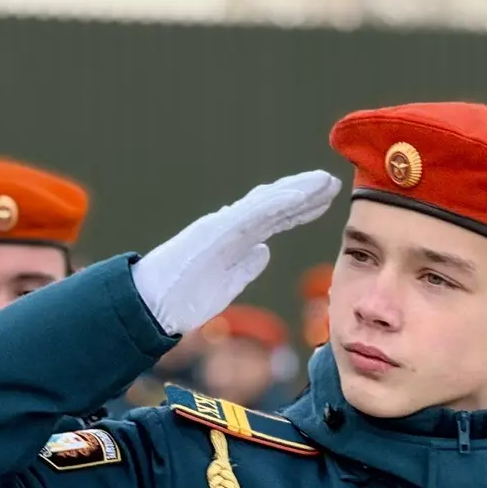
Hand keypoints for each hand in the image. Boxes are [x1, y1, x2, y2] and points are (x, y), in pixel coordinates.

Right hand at [131, 171, 341, 336]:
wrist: (153, 305)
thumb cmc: (182, 298)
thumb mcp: (225, 285)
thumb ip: (245, 267)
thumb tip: (264, 252)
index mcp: (234, 239)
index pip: (273, 219)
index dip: (299, 209)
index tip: (324, 202)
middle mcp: (231, 226)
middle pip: (275, 205)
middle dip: (306, 194)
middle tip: (334, 183)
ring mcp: (224, 225)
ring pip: (268, 203)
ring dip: (299, 191)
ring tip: (325, 182)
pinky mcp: (218, 230)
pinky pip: (254, 213)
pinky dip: (279, 202)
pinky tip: (301, 194)